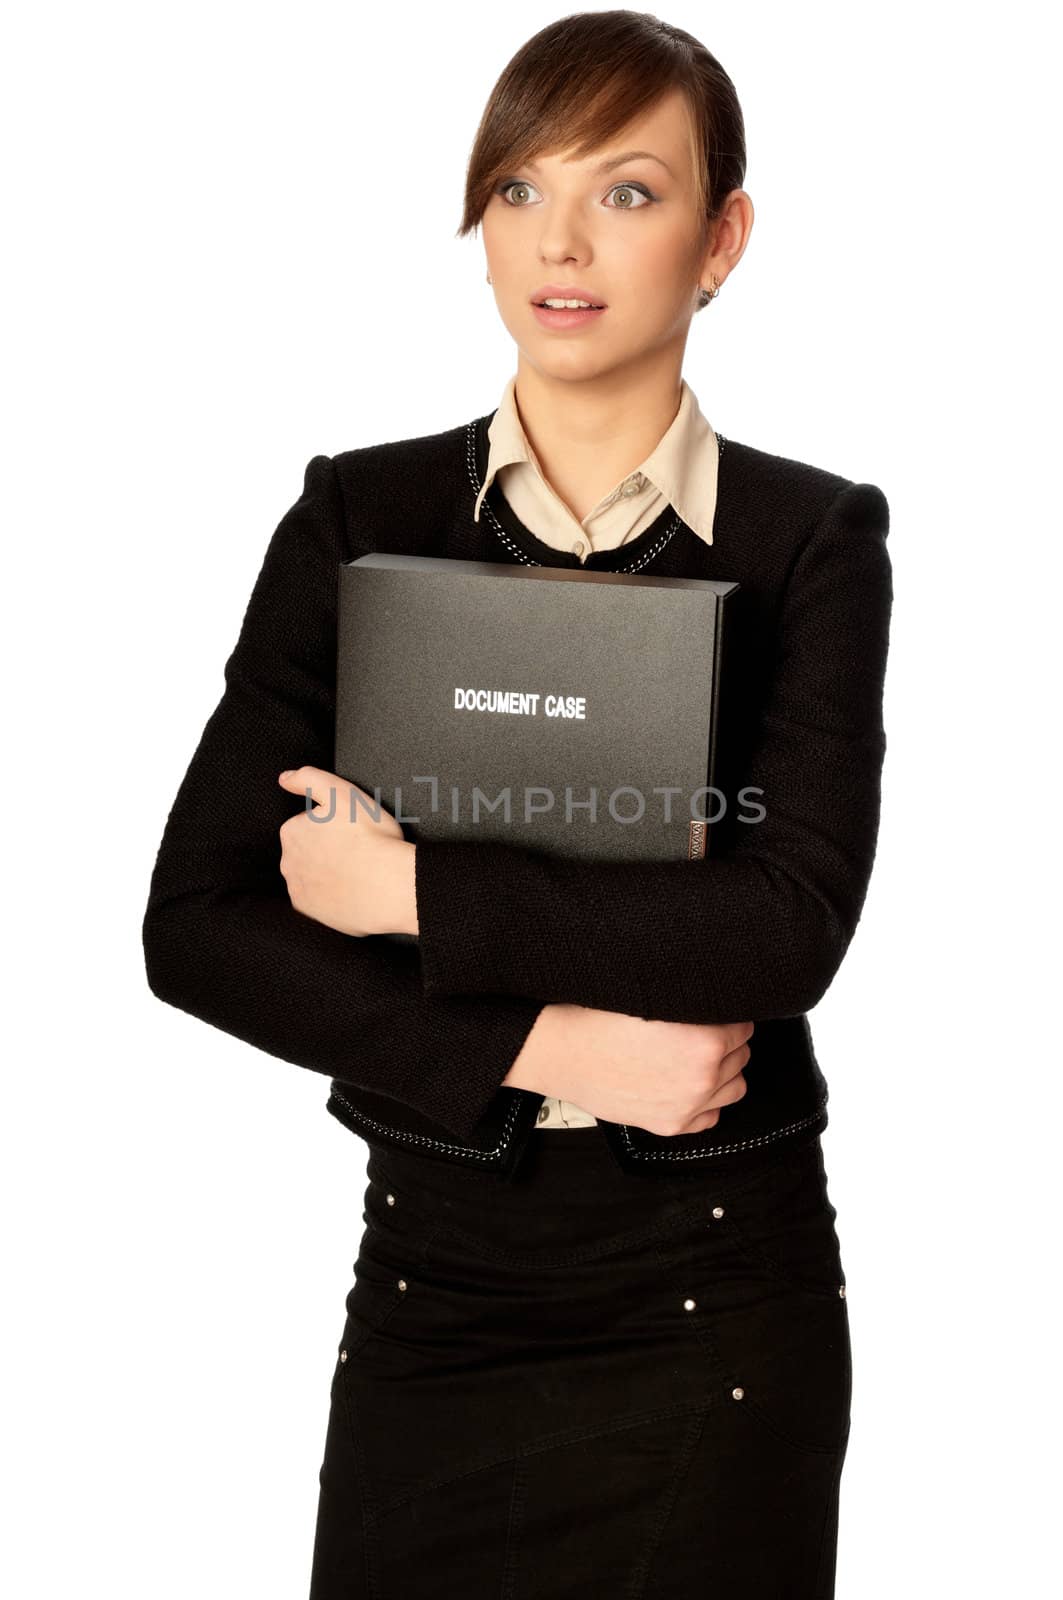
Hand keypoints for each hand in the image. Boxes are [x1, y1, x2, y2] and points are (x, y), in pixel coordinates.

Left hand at [276, 766, 417, 936]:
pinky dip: (329, 896)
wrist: (391, 887)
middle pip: (307, 851)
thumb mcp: (341, 792)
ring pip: (311, 876)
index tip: (353, 830)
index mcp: (292, 831)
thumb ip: (309, 778)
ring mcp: (297, 889)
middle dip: (327, 850)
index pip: (308, 824)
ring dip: (328, 873)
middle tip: (357, 851)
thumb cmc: (371, 838)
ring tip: (357, 872)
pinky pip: (316, 901)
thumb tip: (284, 778)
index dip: (333, 825)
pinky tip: (351, 892)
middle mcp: (287, 862)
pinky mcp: (309, 913)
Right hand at [503, 1005, 751, 1135]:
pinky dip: (705, 1101)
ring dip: (722, 1072)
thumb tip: (719, 998)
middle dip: (724, 1042)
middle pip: (741, 1055)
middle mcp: (703, 1077)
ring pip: (735, 1086)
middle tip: (696, 1032)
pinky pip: (712, 1116)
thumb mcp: (657, 993)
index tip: (711, 1013)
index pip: (744, 1025)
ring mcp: (688, 1105)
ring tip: (693, 1058)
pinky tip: (684, 1084)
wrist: (563, 1051)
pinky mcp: (671, 1124)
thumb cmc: (601, 1016)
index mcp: (706, 1040)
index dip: (726, 1016)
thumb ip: (696, 999)